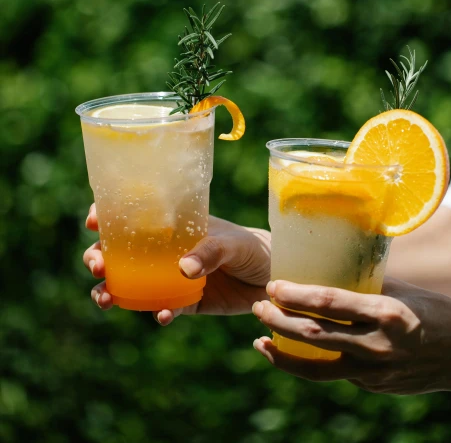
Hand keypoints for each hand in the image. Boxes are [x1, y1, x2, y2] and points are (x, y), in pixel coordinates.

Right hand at [84, 204, 270, 323]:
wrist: (274, 276)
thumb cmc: (252, 245)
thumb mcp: (232, 242)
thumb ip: (210, 251)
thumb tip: (182, 269)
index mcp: (172, 225)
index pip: (132, 215)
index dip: (107, 215)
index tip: (93, 221)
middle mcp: (166, 250)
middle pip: (119, 252)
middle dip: (99, 258)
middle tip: (97, 266)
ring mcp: (172, 277)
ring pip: (131, 284)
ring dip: (112, 291)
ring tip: (105, 299)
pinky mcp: (185, 302)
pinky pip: (162, 309)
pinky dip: (158, 314)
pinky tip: (161, 317)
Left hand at [252, 277, 450, 393]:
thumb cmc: (433, 311)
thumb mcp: (402, 290)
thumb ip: (365, 285)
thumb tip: (328, 267)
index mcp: (385, 313)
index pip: (328, 303)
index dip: (295, 295)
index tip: (272, 286)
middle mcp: (377, 346)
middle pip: (314, 337)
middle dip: (278, 322)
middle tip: (257, 308)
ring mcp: (374, 373)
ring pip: (317, 368)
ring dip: (283, 355)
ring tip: (260, 342)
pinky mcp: (372, 388)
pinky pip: (335, 373)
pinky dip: (312, 362)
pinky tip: (296, 351)